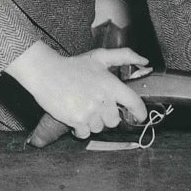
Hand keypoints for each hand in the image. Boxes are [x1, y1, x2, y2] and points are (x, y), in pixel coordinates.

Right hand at [7, 41, 148, 138]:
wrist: (46, 72)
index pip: (134, 102)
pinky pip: (85, 134)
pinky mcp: (76, 120)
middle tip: (96, 106)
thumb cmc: (73, 65)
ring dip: (92, 122)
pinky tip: (75, 115)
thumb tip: (145, 62)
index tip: (140, 117)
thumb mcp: (100, 57)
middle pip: (115, 121)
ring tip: (82, 107)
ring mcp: (90, 111)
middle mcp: (103, 99)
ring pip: (99, 128)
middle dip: (107, 116)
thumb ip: (125, 56)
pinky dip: (81, 129)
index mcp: (111, 84)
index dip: (140, 112)